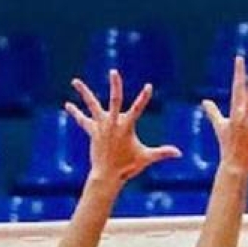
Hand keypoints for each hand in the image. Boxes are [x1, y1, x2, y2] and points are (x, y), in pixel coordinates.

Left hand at [65, 69, 180, 182]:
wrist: (107, 175)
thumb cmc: (128, 166)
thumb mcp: (146, 158)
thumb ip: (162, 153)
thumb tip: (179, 153)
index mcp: (126, 127)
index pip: (137, 109)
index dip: (143, 97)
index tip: (148, 86)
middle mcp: (112, 123)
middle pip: (114, 100)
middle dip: (115, 86)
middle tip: (114, 72)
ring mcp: (101, 126)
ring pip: (92, 105)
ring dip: (84, 93)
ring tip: (75, 81)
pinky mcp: (92, 131)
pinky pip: (83, 120)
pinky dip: (76, 113)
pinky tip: (68, 105)